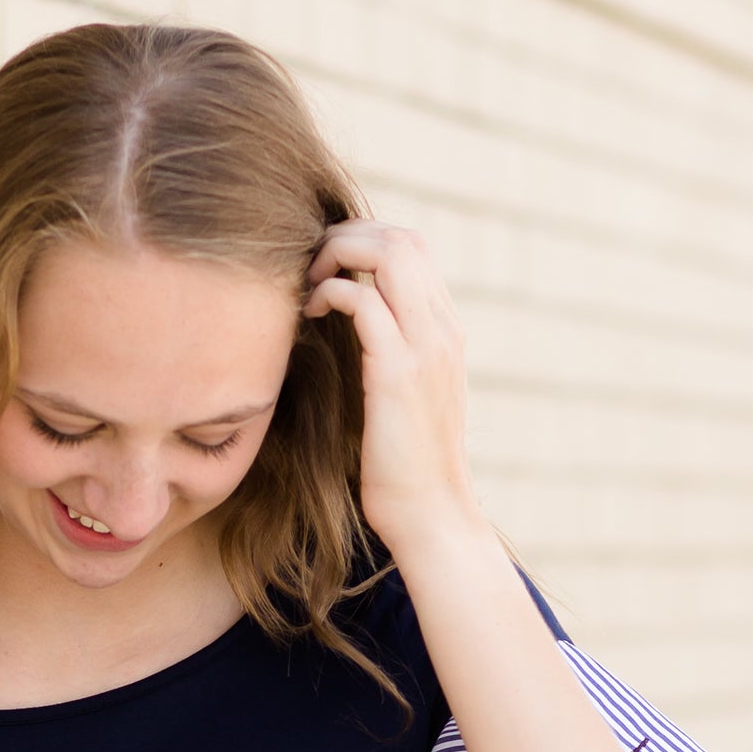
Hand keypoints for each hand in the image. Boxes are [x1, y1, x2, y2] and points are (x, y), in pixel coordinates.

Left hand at [303, 220, 480, 554]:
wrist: (431, 515)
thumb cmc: (406, 467)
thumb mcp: (404, 398)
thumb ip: (390, 356)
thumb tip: (350, 332)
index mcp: (445, 332)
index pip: (413, 249)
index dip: (364, 241)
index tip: (325, 267)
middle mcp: (442, 330)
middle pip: (402, 238)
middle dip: (347, 235)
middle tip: (309, 266)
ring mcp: (426, 347)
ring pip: (388, 254)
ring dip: (337, 254)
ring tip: (307, 283)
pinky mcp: (398, 372)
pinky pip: (361, 301)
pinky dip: (328, 292)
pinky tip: (307, 315)